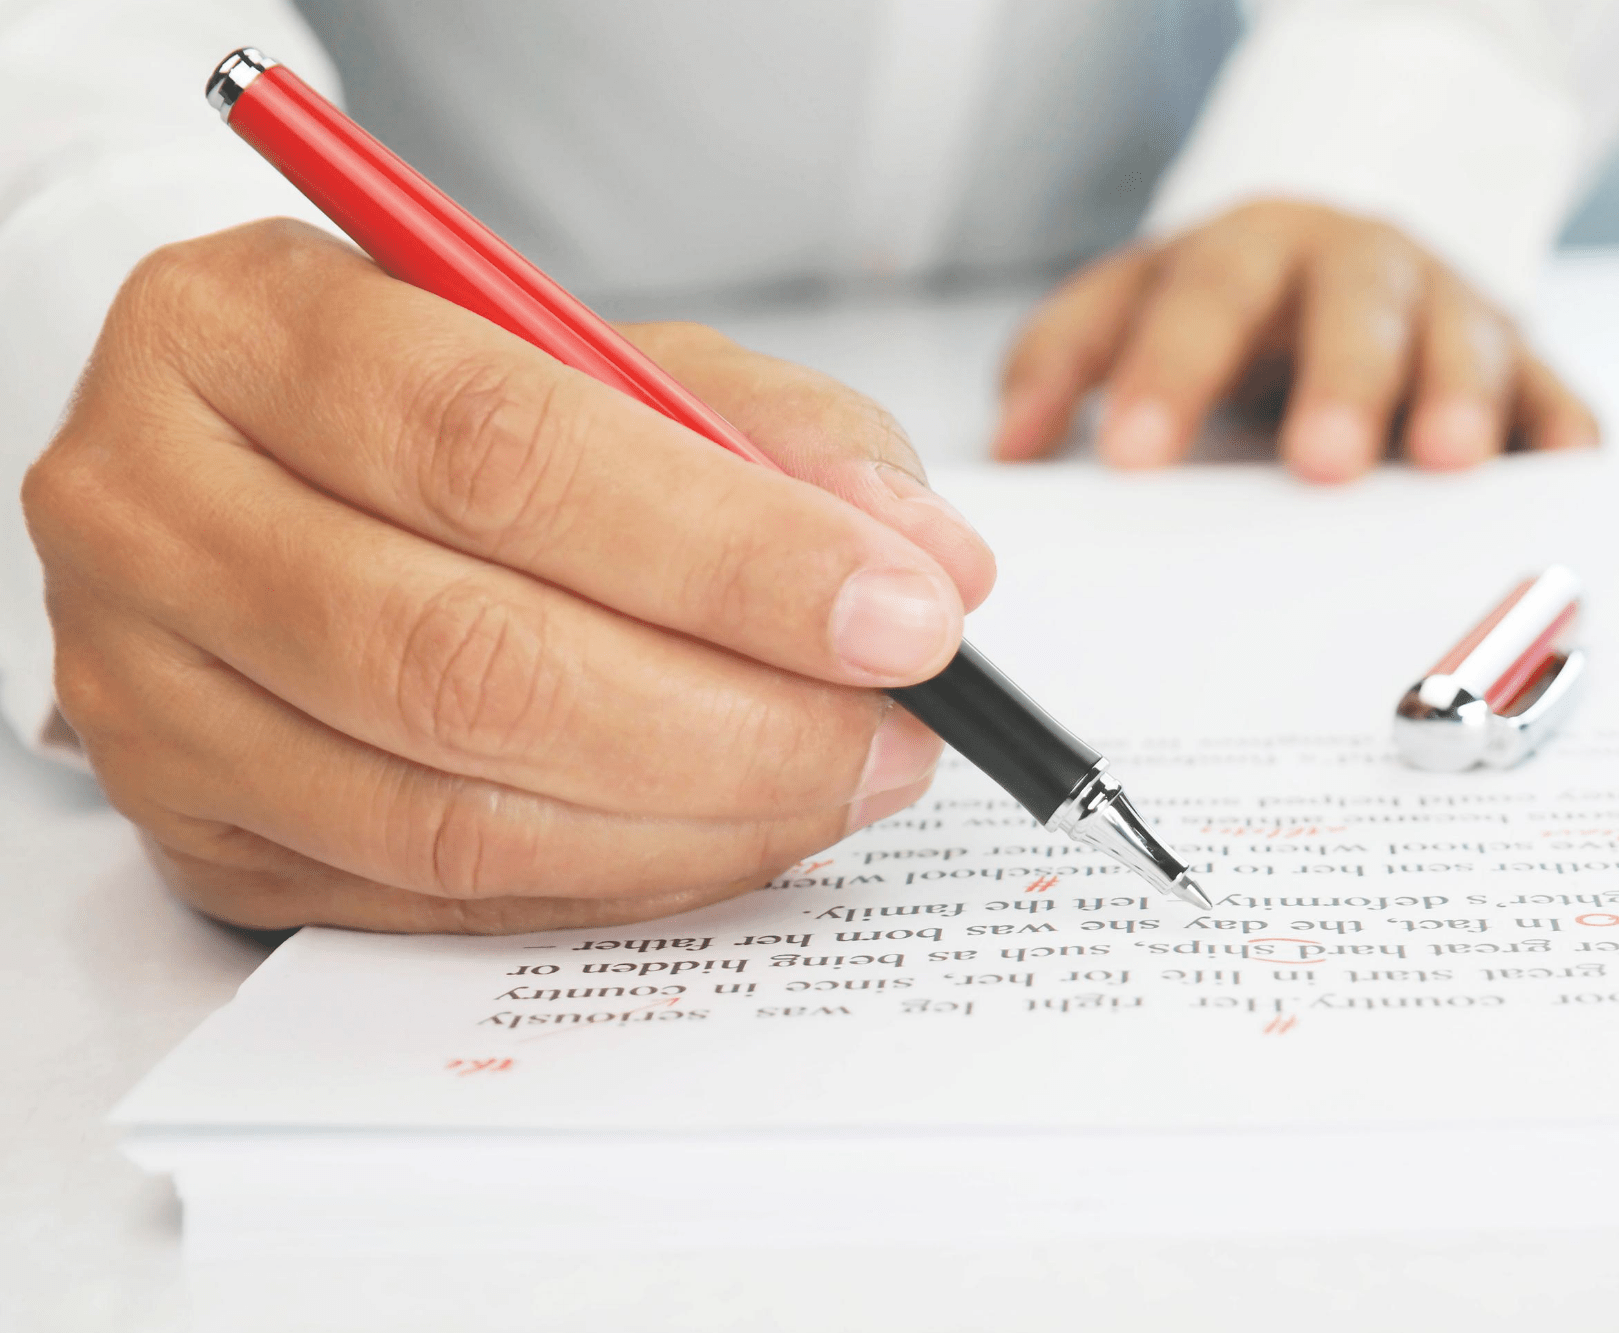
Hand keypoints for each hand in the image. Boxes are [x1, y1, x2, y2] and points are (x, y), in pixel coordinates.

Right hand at [23, 220, 994, 933]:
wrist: (249, 464)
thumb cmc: (436, 396)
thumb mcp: (602, 355)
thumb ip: (774, 435)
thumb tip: (929, 562)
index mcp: (245, 328)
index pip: (502, 453)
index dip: (729, 553)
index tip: (902, 613)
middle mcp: (154, 508)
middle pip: (468, 657)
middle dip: (733, 718)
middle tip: (892, 729)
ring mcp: (148, 691)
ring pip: (450, 810)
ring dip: (693, 821)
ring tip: (842, 781)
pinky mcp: (193, 827)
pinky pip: (434, 896)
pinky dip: (616, 882)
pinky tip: (729, 835)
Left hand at [992, 200, 1596, 481]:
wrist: (1338, 248)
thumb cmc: (1230, 298)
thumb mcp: (1133, 305)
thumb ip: (1063, 361)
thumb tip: (1011, 446)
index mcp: (1248, 253)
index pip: (1201, 303)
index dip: (1169, 374)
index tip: (1135, 457)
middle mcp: (1356, 268)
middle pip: (1351, 309)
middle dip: (1339, 382)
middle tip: (1317, 464)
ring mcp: (1448, 311)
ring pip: (1465, 341)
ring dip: (1458, 400)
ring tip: (1448, 463)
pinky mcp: (1522, 363)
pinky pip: (1555, 395)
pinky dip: (1561, 435)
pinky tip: (1559, 475)